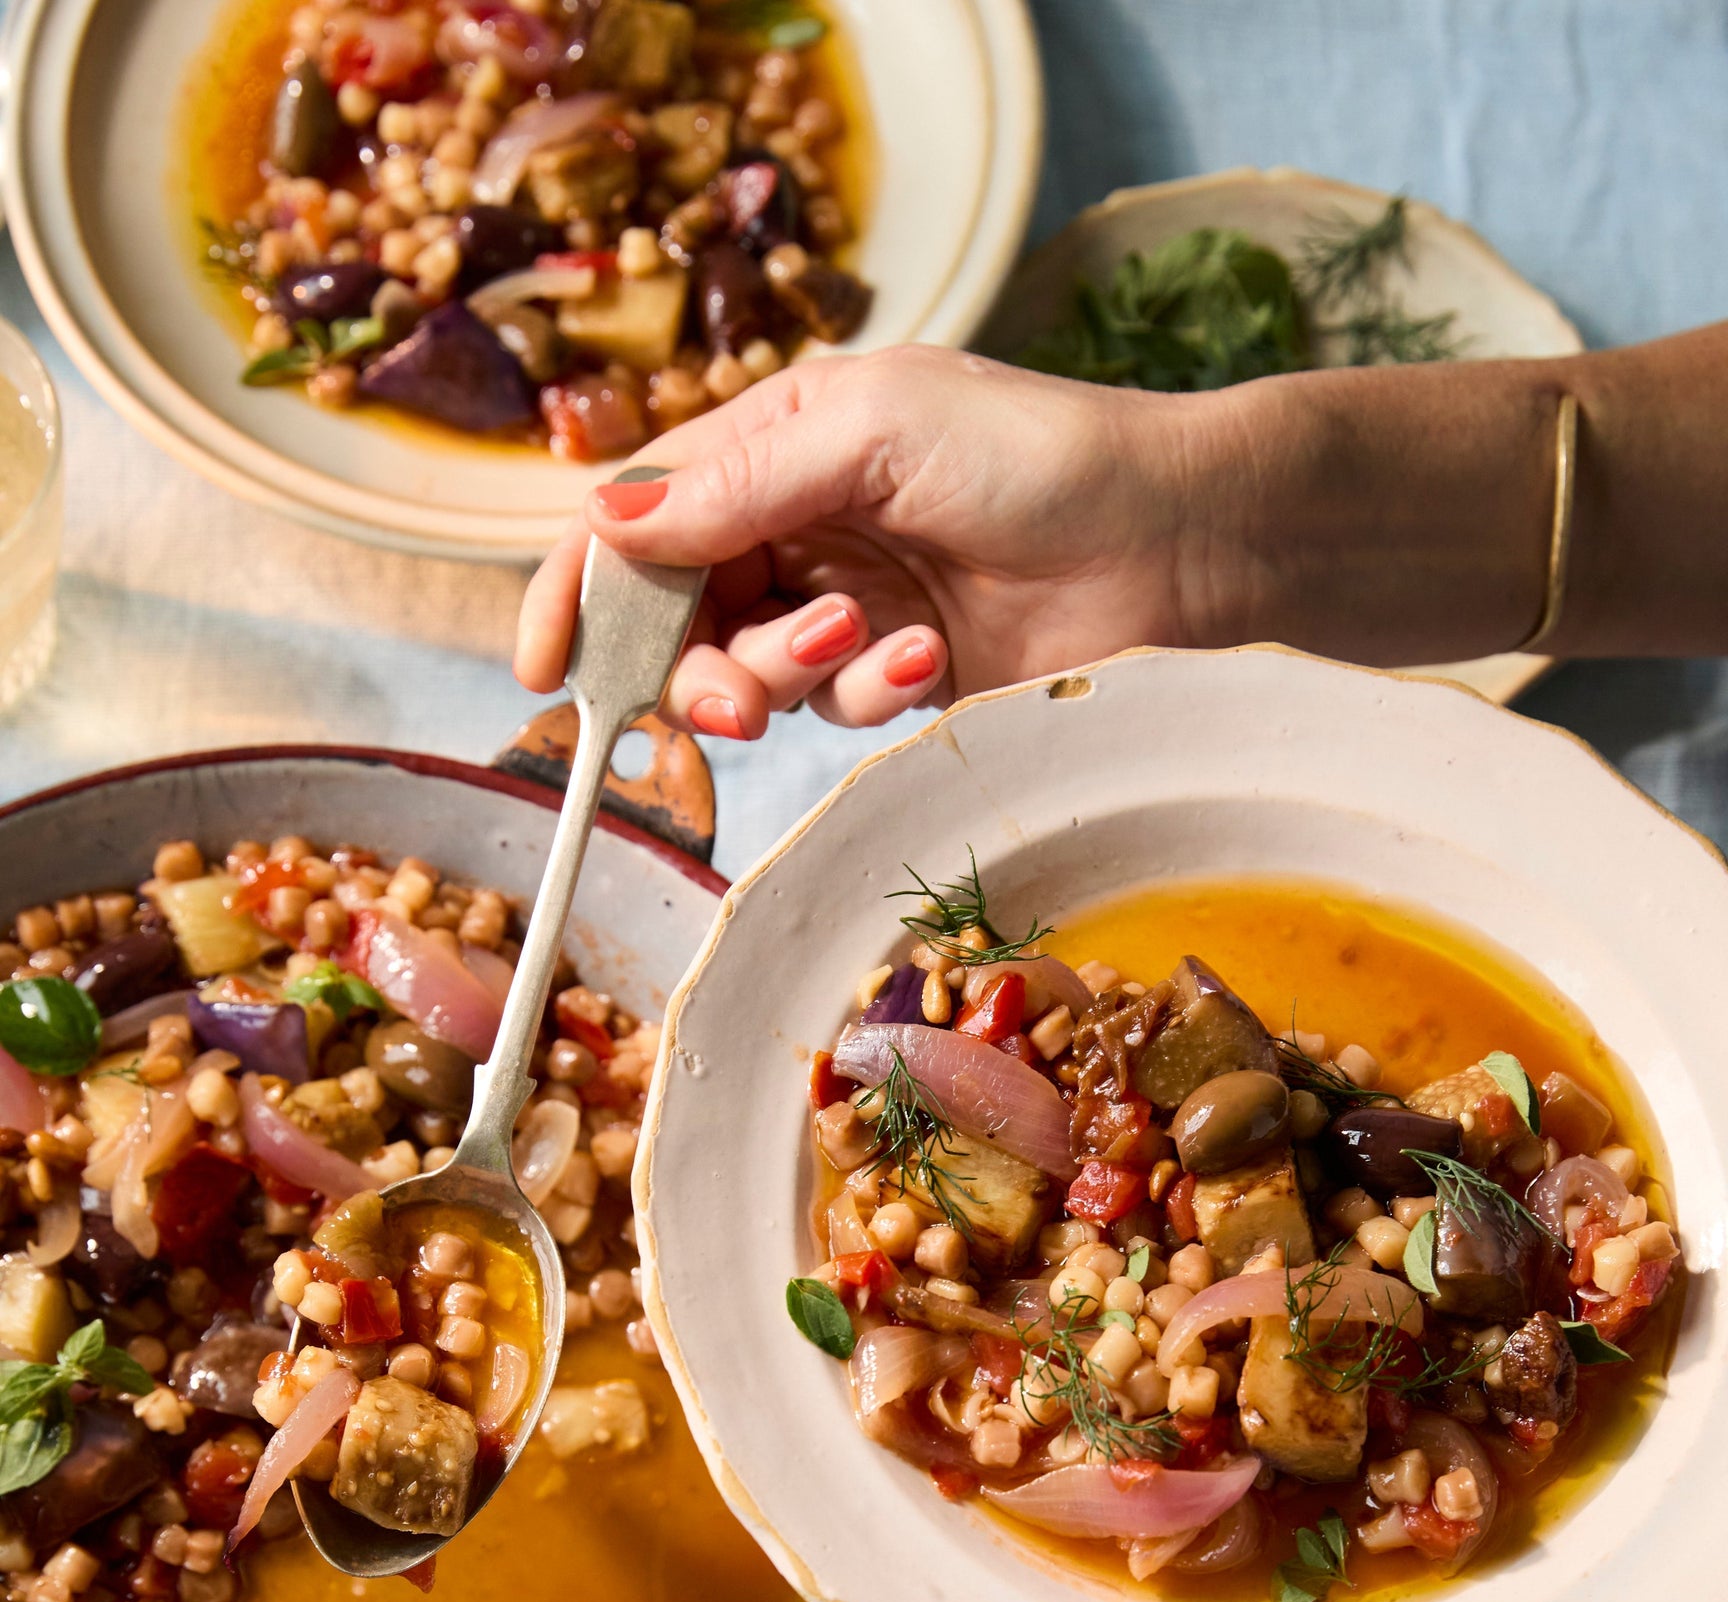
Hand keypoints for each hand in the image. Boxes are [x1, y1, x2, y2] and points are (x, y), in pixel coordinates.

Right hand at [514, 345, 1231, 737]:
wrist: (1177, 543)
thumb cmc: (1040, 453)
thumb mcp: (873, 432)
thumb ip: (738, 483)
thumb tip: (606, 522)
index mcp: (773, 445)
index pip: (635, 522)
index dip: (577, 593)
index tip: (546, 670)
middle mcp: (795, 524)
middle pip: (676, 619)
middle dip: (692, 668)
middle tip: (733, 700)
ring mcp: (843, 606)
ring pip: (746, 676)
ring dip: (788, 679)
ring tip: (870, 647)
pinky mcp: (897, 676)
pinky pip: (830, 712)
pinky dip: (865, 696)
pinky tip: (931, 660)